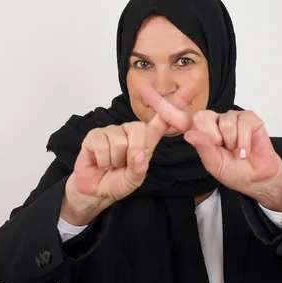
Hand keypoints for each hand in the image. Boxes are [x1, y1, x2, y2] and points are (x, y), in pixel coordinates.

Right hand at [61, 88, 191, 224]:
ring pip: (120, 142)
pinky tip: (100, 161)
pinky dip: (102, 160)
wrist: (95, 190)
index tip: (186, 92)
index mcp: (145, 140)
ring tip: (111, 164)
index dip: (172, 108)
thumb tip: (139, 154)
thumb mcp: (134, 180)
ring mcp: (112, 131)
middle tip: (124, 165)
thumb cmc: (117, 182)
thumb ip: (139, 169)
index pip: (161, 122)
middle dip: (132, 154)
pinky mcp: (94, 135)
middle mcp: (130, 130)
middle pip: (139, 131)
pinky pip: (103, 145)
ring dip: (115, 160)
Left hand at [141, 87, 281, 211]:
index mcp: (199, 132)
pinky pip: (240, 125)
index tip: (144, 91)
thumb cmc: (233, 171)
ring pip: (224, 125)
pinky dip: (243, 143)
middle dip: (212, 139)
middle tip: (223, 150)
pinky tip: (245, 150)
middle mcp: (213, 121)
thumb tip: (190, 132)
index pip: (177, 117)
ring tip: (236, 151)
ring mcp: (230, 117)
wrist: (257, 178)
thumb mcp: (213, 164)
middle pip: (201, 118)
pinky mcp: (248, 117)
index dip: (161, 104)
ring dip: (231, 144)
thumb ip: (203, 148)